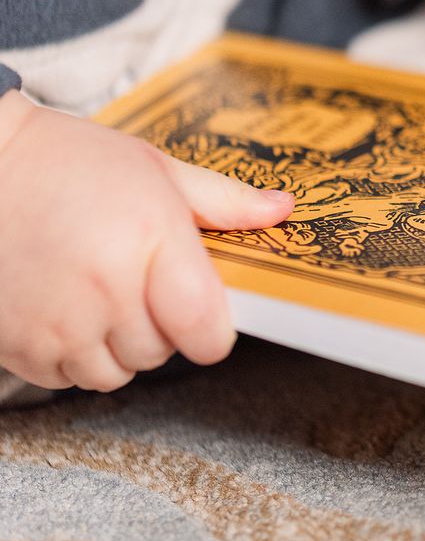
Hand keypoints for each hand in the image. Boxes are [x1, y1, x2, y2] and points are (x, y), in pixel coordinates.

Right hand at [0, 95, 294, 391]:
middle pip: (164, 352)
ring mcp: (58, 323)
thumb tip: (282, 211)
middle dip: (161, 326)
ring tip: (99, 294)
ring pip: (117, 373)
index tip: (203, 313)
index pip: (207, 328)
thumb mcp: (155, 168)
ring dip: (117, 347)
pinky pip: (68, 378)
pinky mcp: (17, 345)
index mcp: (150, 241)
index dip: (212, 330)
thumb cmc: (69, 162)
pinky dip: (73, 355)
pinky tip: (63, 309)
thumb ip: (223, 201)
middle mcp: (106, 289)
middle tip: (136, 282)